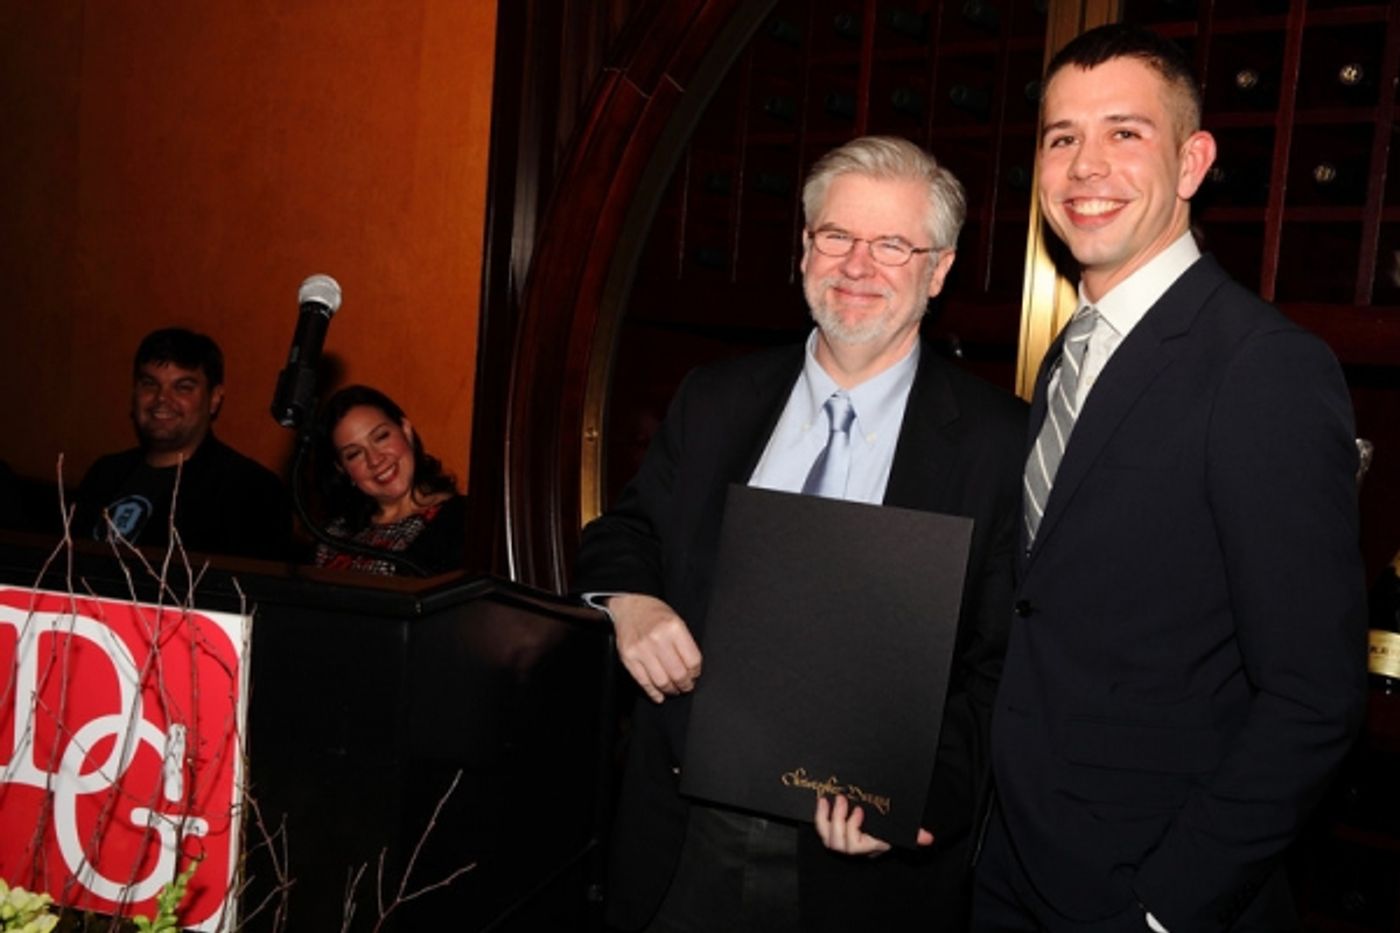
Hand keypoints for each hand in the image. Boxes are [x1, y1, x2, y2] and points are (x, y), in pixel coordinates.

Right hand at [608, 593, 702, 702]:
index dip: (696, 672)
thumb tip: (692, 670)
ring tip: (674, 689)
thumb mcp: (677, 621)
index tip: (694, 674)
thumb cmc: (655, 614)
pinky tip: (659, 695)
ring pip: (661, 681)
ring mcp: (641, 649)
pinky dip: (653, 692)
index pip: (692, 660)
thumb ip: (685, 644)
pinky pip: (643, 682)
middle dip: (685, 684)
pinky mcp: (628, 658)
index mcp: (674, 628)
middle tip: (686, 686)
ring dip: (671, 690)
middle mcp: (657, 638)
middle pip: (678, 674)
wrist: (629, 606)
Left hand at [814, 794, 933, 855]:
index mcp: (869, 846)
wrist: (879, 828)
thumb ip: (914, 834)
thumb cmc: (889, 829)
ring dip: (826, 818)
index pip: (857, 846)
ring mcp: (840, 841)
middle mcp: (853, 847)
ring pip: (828, 839)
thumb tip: (929, 838)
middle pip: (839, 844)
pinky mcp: (830, 832)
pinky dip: (820, 816)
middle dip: (838, 821)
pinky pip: (822, 830)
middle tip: (842, 800)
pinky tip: (821, 801)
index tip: (858, 810)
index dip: (853, 829)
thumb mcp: (900, 830)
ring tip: (829, 800)